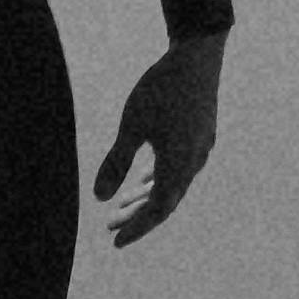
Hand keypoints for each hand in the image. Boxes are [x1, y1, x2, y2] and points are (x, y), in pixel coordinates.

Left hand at [94, 29, 224, 246]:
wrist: (197, 57)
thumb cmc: (160, 89)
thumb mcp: (132, 126)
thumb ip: (116, 162)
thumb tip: (99, 198)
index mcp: (178, 165)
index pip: (157, 210)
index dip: (137, 228)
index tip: (116, 241)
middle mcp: (193, 163)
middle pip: (165, 200)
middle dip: (138, 215)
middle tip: (111, 226)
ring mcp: (200, 149)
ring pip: (172, 183)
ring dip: (147, 197)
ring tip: (121, 205)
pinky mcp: (200, 136)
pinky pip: (179, 168)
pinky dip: (159, 178)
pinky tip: (145, 177)